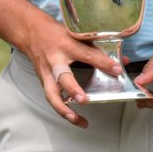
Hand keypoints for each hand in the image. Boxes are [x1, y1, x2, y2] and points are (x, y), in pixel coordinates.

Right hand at [22, 13, 124, 128]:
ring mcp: (47, 72)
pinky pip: (51, 97)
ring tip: (77, 119)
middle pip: (63, 77)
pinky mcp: (43, 81)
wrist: (30, 32)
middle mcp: (55, 60)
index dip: (103, 63)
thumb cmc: (56, 32)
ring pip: (52, 93)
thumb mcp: (75, 34)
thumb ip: (97, 48)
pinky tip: (71, 117)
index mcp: (66, 45)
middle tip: (84, 100)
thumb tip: (122, 60)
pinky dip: (60, 109)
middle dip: (73, 89)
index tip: (117, 70)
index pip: (87, 54)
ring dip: (63, 109)